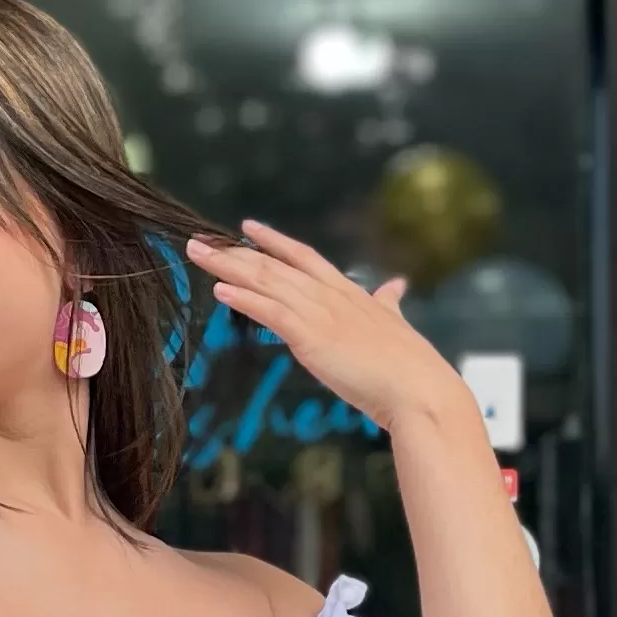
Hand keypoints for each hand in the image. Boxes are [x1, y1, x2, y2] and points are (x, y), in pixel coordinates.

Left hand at [185, 217, 476, 437]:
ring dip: (228, 268)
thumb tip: (396, 286)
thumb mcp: (394, 323)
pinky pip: (270, 313)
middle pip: (273, 265)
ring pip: (266, 283)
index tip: (247, 228)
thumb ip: (388, 303)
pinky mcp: (311, 338)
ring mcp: (320, 314)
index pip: (303, 256)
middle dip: (234, 252)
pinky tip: (219, 291)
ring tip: (197, 255)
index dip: (273, 241)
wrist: (419, 388)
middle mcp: (330, 296)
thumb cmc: (409, 363)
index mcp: (347, 292)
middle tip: (199, 241)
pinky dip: (244, 300)